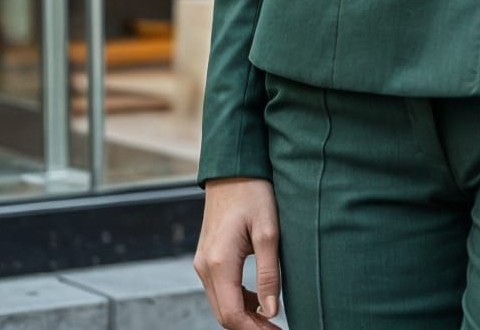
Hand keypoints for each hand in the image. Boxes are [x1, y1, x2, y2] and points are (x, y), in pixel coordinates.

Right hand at [195, 176, 281, 327]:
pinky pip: (219, 289)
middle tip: (277, 329)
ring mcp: (203, 261)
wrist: (233, 167)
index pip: (232, 315)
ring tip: (271, 318)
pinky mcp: (207, 256)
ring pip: (220, 303)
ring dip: (244, 315)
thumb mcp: (269, 231)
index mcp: (219, 262)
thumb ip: (269, 273)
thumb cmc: (253, 192)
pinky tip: (257, 299)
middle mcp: (205, 266)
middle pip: (223, 314)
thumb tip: (271, 311)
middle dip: (250, 327)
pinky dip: (237, 300)